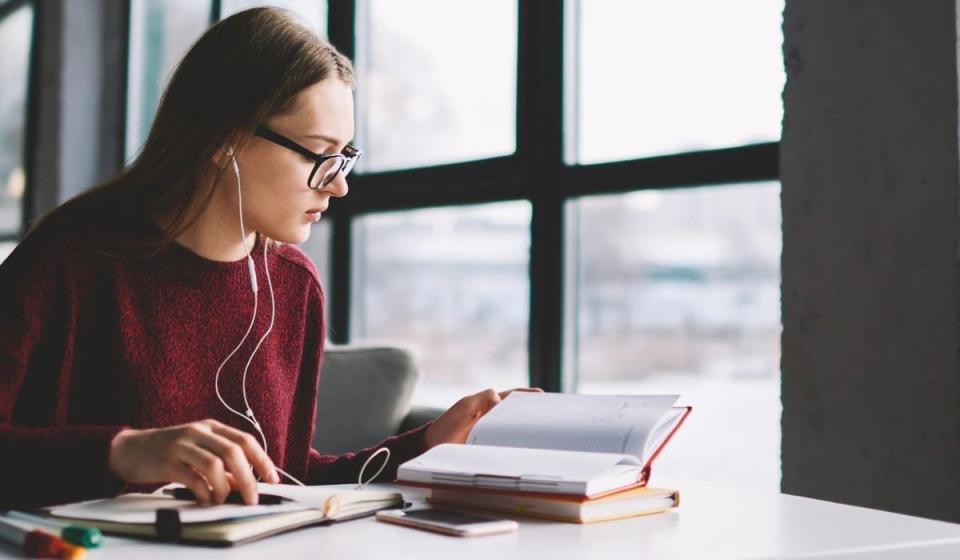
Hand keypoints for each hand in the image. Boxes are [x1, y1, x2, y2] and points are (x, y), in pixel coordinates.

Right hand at [108, 419, 279, 504]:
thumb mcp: (199, 451)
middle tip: (252, 498)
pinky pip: (193, 478)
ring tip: (222, 500)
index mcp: (211, 427)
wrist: (130, 449)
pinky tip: (205, 500)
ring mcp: (182, 445)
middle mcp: (199, 432)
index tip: (273, 478)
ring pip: (215, 465)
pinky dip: (204, 493)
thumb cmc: (169, 452)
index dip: (262, 460)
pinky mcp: (167, 461)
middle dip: (248, 478)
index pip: (245, 440)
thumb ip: (222, 465)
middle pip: (233, 452)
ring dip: (224, 488)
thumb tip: (244, 485)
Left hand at [423, 387, 542, 447]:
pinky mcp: (491, 449)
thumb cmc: (448, 425)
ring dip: (526, 433)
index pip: (513, 398)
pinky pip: (507, 447)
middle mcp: (494, 419)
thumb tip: (501, 401)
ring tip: (543, 435)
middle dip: (533, 415)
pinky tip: (526, 450)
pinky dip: (516, 447)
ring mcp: (493, 435)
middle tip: (549, 417)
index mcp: (490, 405)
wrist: (434, 447)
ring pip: (514, 431)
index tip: (543, 397)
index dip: (527, 397)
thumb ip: (484, 398)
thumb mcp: (465, 406)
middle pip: (518, 415)